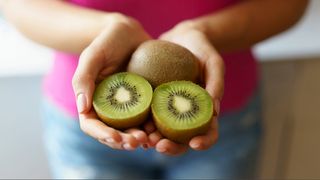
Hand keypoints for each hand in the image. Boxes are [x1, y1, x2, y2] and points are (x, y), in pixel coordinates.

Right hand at [72, 13, 150, 149]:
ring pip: (132, 131)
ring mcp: (128, 108)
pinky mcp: (145, 103)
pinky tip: (162, 129)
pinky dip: (154, 128)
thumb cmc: (108, 42)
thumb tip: (82, 109)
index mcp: (92, 102)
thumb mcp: (93, 56)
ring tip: (151, 140)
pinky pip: (148, 119)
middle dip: (125, 142)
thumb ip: (83, 79)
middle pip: (114, 133)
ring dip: (140, 139)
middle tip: (139, 141)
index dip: (103, 135)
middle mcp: (110, 109)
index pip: (92, 126)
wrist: (130, 34)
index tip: (116, 137)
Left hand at [147, 21, 223, 155]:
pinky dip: (141, 123)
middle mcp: (186, 115)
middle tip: (160, 146)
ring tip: (143, 140)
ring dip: (153, 140)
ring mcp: (169, 110)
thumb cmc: (202, 50)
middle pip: (183, 140)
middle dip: (172, 147)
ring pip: (163, 133)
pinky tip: (133, 124)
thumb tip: (215, 111)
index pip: (209, 132)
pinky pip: (148, 115)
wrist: (181, 38)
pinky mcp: (154, 101)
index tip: (194, 143)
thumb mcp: (213, 62)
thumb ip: (216, 83)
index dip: (204, 141)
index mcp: (205, 111)